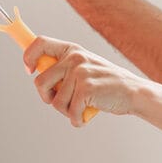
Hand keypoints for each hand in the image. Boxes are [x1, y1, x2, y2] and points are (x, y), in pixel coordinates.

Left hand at [23, 36, 146, 125]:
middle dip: (48, 98)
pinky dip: (77, 119)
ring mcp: (80, 72)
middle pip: (40, 82)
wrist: (133, 92)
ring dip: (67, 111)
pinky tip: (86, 115)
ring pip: (55, 102)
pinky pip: (70, 111)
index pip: (39, 43)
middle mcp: (74, 58)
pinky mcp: (86, 88)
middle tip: (63, 102)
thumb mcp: (85, 67)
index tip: (30, 70)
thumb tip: (37, 71)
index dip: (28, 57)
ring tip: (82, 107)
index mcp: (72, 50)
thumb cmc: (106, 84)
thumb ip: (64, 67)